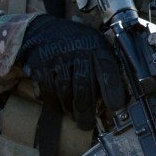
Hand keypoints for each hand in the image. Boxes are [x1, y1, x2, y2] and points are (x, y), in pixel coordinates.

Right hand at [17, 15, 126, 129]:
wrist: (42, 31)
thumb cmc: (75, 45)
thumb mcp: (94, 46)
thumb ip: (103, 68)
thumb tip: (116, 102)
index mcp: (96, 47)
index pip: (107, 70)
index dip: (113, 91)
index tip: (115, 107)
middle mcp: (77, 50)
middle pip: (83, 88)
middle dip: (86, 112)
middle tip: (87, 125)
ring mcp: (57, 58)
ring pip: (65, 94)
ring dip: (70, 110)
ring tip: (74, 115)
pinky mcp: (39, 67)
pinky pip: (48, 93)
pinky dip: (54, 103)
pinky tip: (59, 104)